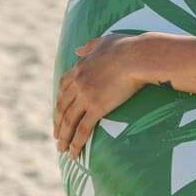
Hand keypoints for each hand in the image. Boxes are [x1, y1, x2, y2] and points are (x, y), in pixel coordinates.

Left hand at [53, 33, 146, 159]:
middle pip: (62, 106)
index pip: (64, 86)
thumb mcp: (104, 41)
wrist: (138, 56)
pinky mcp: (97, 108)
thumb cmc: (127, 46)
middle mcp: (79, 83)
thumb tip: (77, 49)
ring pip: (69, 121)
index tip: (59, 110)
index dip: (60, 100)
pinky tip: (74, 153)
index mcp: (80, 67)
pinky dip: (76, 143)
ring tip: (61, 149)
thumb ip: (89, 46)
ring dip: (64, 137)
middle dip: (58, 122)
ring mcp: (86, 96)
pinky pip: (83, 129)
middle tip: (57, 135)